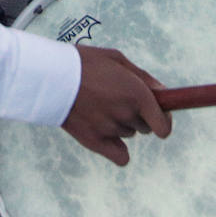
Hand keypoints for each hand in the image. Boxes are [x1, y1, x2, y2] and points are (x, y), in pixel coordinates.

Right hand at [62, 44, 169, 165]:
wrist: (51, 76)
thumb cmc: (84, 63)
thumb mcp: (117, 59)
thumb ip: (143, 77)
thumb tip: (162, 91)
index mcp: (137, 93)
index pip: (164, 124)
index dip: (164, 120)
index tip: (160, 115)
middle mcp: (127, 114)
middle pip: (145, 127)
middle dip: (139, 115)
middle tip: (120, 100)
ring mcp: (111, 129)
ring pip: (128, 134)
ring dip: (122, 124)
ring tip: (102, 107)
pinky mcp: (95, 142)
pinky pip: (121, 157)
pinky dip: (118, 150)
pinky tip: (109, 136)